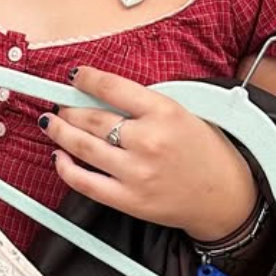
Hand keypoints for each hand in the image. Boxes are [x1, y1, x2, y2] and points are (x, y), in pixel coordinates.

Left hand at [41, 66, 256, 240]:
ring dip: (59, 131)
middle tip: (60, 103)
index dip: (86, 79)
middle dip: (68, 107)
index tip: (74, 76)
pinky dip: (65, 168)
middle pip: (91, 117)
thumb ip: (144, 103)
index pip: (112, 88)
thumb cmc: (205, 151)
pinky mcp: (128, 199)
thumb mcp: (183, 112)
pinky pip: (84, 182)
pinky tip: (59, 156)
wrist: (225, 196)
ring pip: (82, 146)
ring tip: (50, 123)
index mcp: (164, 112)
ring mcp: (136, 172)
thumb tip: (101, 93)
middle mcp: (148, 141)